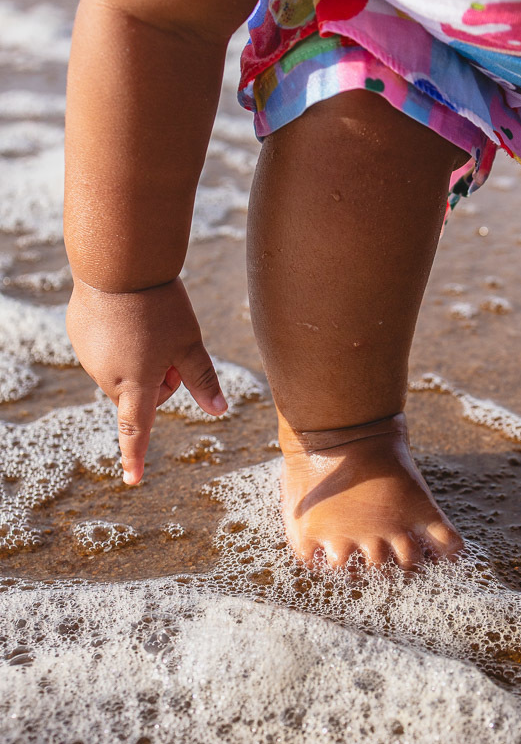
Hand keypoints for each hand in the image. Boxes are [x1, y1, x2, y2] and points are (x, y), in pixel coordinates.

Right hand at [66, 277, 227, 484]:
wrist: (119, 264)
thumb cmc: (160, 305)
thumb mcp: (190, 343)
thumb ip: (203, 381)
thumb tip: (221, 412)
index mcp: (135, 384)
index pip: (135, 430)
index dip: (134, 457)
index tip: (131, 480)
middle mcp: (106, 376)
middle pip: (139, 393)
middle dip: (156, 378)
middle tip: (168, 346)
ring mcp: (87, 357)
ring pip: (121, 371)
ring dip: (136, 359)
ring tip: (144, 324)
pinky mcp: (77, 336)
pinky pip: (103, 349)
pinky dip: (117, 340)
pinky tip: (124, 315)